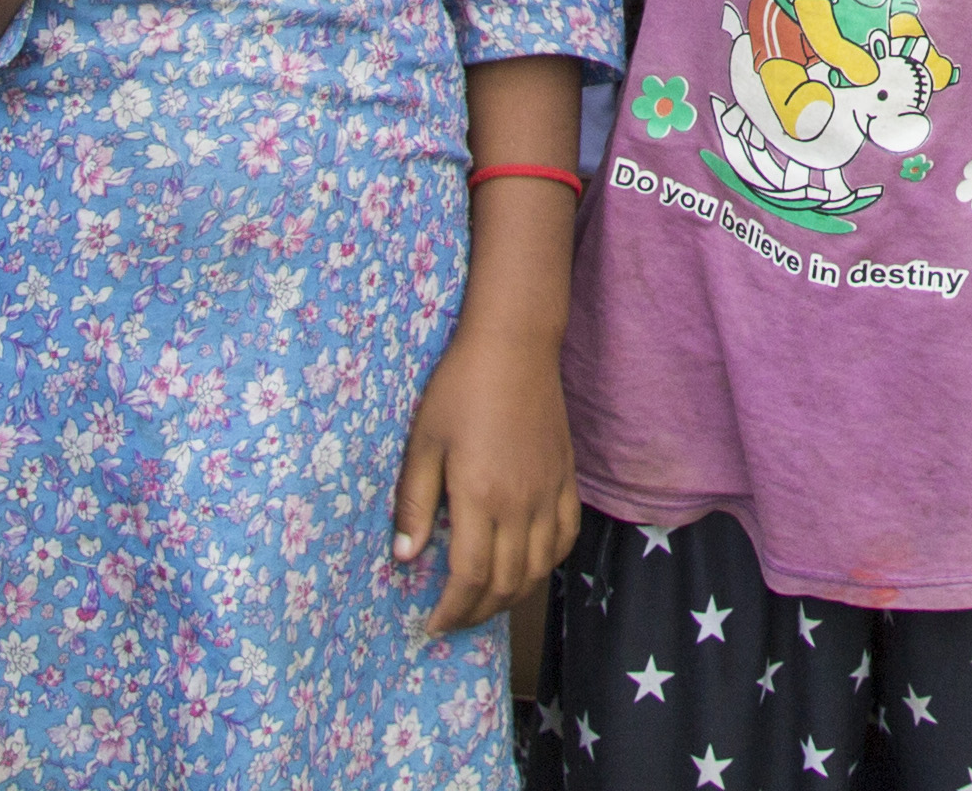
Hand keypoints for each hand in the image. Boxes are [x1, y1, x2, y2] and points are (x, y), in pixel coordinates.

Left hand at [389, 315, 579, 634]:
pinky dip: (548, 564)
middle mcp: (522, 504)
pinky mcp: (567, 479)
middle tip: (453, 621)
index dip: (451, 610)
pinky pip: (566, 537)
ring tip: (485, 604)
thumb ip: (416, 503)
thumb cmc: (459, 389)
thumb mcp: (424, 443)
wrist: (514, 346)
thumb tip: (405, 557)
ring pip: (538, 568)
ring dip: (511, 596)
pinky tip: (528, 567)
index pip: (470, 577)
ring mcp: (550, 493)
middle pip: (506, 582)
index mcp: (482, 497)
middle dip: (477, 613)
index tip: (432, 625)